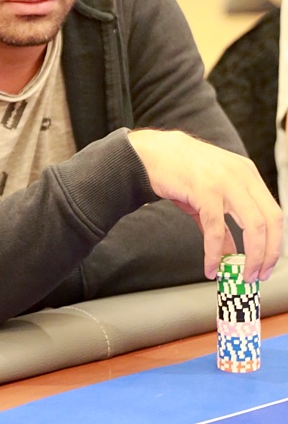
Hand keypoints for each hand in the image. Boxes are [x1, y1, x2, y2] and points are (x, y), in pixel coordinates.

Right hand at [127, 129, 282, 282]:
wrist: (153, 153)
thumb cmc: (180, 171)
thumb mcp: (209, 194)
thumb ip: (223, 223)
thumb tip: (231, 253)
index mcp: (247, 174)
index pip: (274, 213)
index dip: (275, 243)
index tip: (267, 264)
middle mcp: (241, 176)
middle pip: (270, 220)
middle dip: (267, 254)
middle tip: (257, 275)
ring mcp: (224, 182)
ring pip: (253, 225)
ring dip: (250, 257)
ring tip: (239, 276)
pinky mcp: (204, 190)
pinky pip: (216, 229)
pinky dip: (214, 253)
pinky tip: (210, 266)